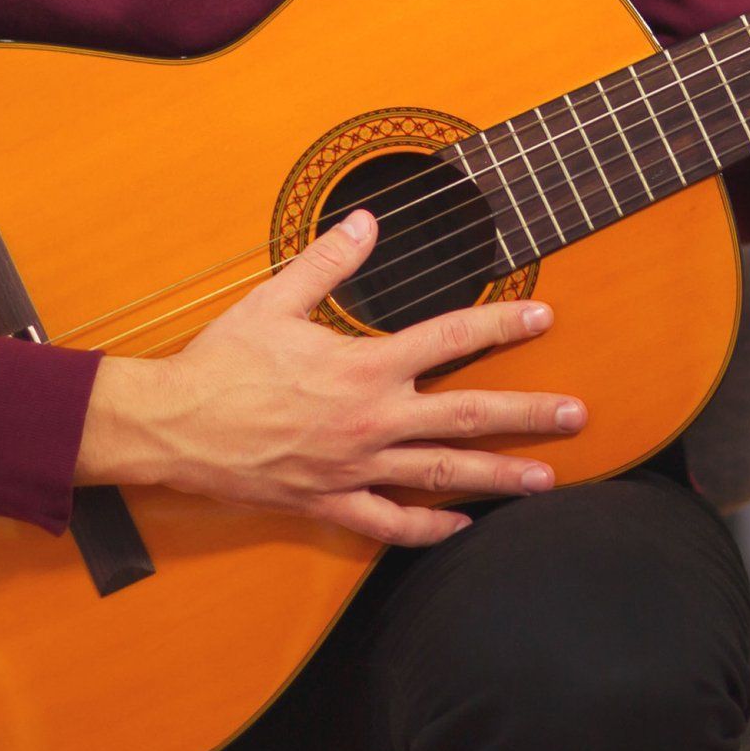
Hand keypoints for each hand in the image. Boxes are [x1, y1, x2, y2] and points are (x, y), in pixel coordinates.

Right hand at [77, 210, 586, 546]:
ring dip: (500, 478)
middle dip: (529, 415)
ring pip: (444, 476)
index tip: (544, 319)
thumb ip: (327, 263)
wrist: (170, 427)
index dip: (502, 326)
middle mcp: (372, 420)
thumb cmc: (220, 364)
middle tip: (578, 416)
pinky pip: (391, 523)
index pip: (450, 339)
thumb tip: (366, 222)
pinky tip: (464, 528)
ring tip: (548, 480)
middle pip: (469, 416)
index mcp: (364, 367)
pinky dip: (429, 529)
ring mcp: (357, 467)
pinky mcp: (333, 501)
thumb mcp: (272, 302)